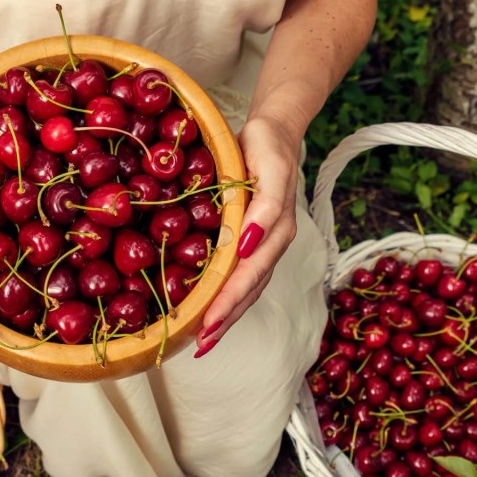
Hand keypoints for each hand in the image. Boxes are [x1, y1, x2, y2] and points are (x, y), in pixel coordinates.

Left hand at [193, 115, 299, 355]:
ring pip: (248, 289)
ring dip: (227, 316)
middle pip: (249, 290)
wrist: (275, 131)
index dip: (229, 299)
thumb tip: (245, 245)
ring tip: (204, 341)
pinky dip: (228, 298)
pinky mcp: (255, 241)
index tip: (208, 322)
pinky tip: (210, 311)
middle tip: (201, 345)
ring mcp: (265, 245)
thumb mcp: (270, 169)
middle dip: (225, 319)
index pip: (249, 273)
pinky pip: (243, 276)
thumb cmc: (268, 146)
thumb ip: (265, 208)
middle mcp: (272, 243)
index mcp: (276, 229)